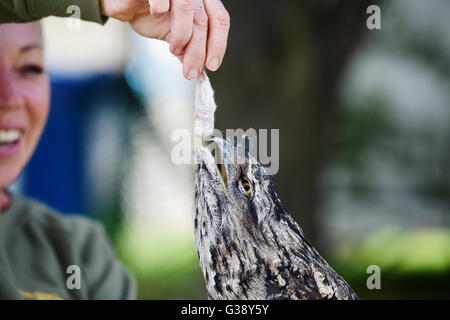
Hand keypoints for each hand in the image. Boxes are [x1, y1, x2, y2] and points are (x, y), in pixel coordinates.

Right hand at [100, 0, 229, 79]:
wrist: (121, 3)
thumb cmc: (149, 15)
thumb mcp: (173, 36)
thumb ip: (188, 50)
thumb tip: (200, 72)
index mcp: (202, 1)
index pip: (219, 19)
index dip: (218, 44)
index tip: (212, 66)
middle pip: (204, 20)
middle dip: (198, 51)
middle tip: (191, 72)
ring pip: (188, 8)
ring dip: (182, 35)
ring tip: (174, 49)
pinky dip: (160, 9)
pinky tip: (156, 15)